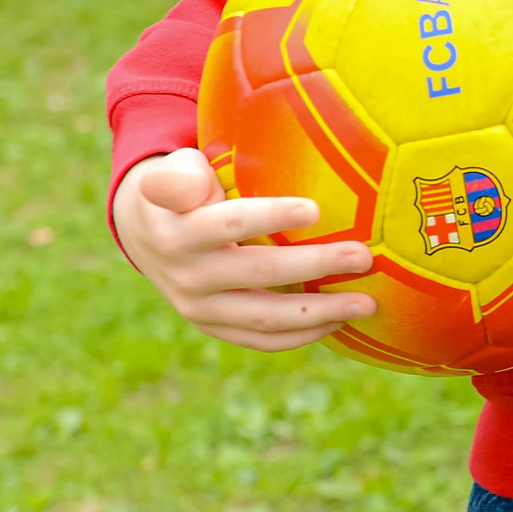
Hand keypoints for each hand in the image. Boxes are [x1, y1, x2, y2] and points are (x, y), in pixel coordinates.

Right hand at [113, 148, 376, 351]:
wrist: (145, 234)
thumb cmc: (181, 189)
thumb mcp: (173, 172)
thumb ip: (180, 177)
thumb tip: (193, 185)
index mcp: (179, 232)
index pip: (229, 224)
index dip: (270, 217)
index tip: (315, 210)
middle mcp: (188, 276)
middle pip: (259, 273)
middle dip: (315, 265)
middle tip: (363, 257)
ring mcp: (200, 309)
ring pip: (265, 317)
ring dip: (320, 313)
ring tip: (366, 304)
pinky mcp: (214, 327)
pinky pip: (261, 339)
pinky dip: (301, 336)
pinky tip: (340, 322)